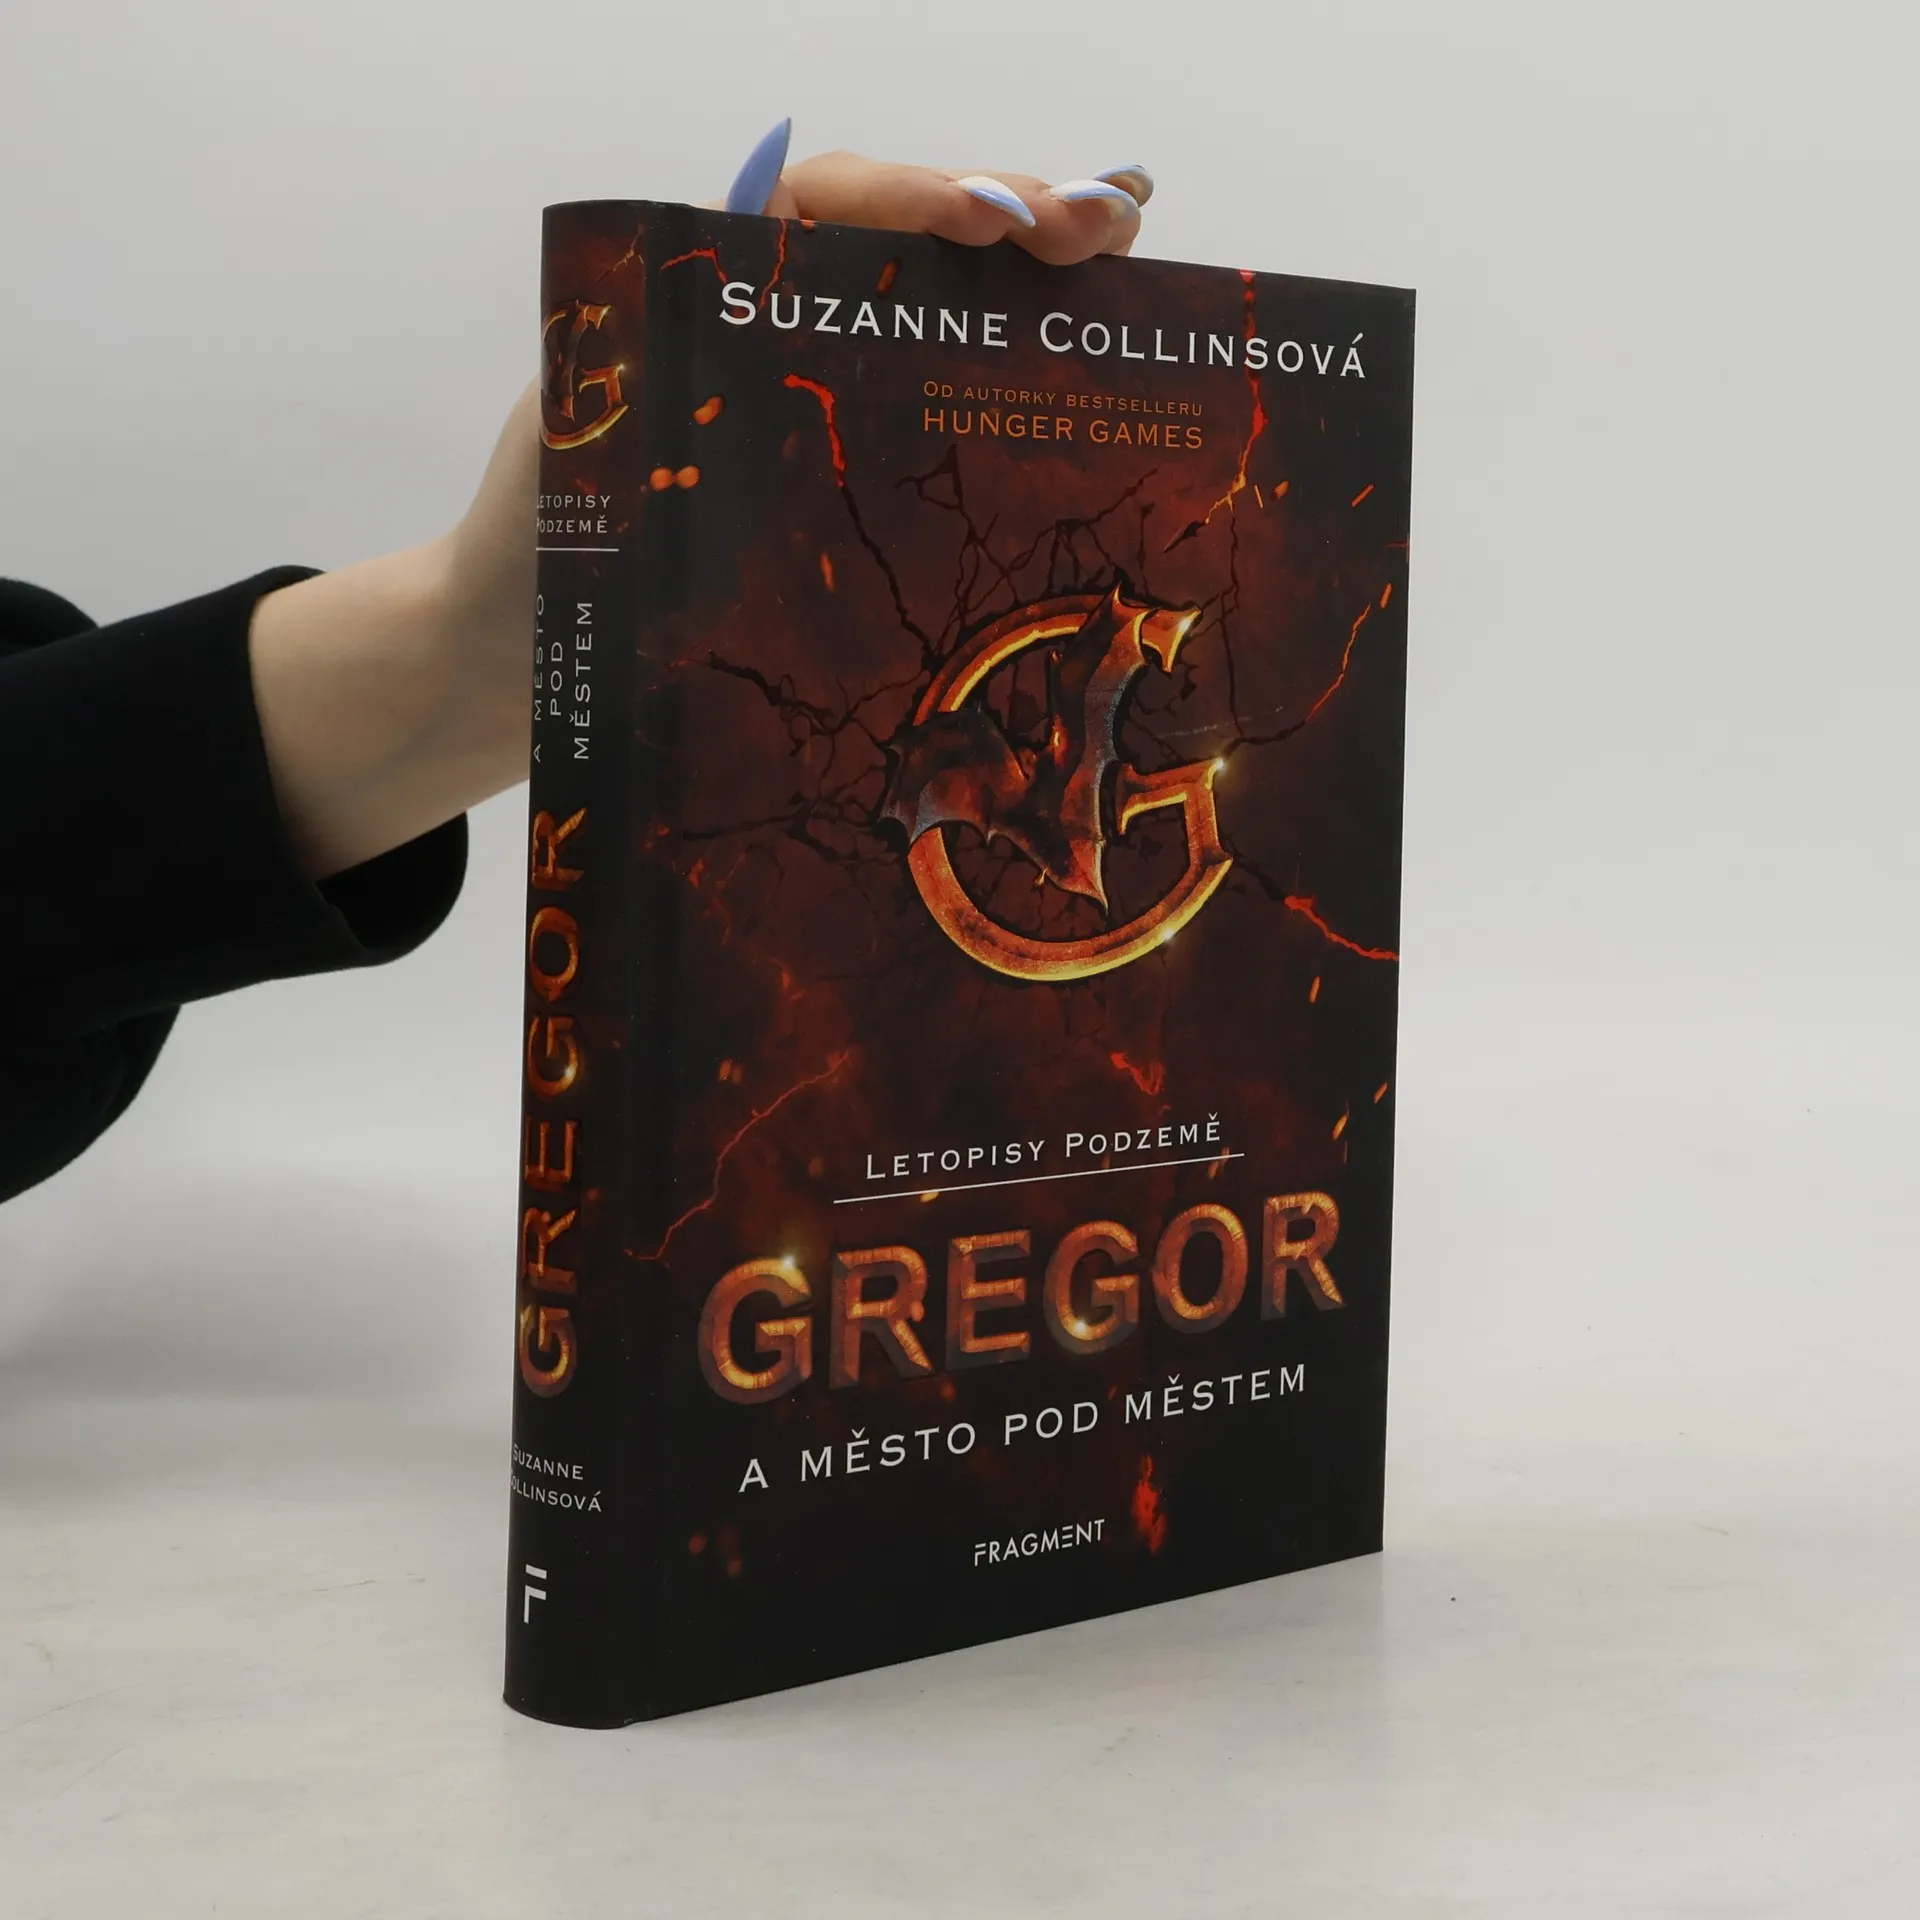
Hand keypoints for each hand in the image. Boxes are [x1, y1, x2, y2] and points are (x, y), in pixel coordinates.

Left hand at [248, 135, 1154, 880]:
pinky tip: (1100, 351)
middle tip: (1108, 225)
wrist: (523, 657)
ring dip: (1043, 272)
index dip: (914, 195)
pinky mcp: (861, 464)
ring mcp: (829, 390)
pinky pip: (950, 393)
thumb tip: (741, 326)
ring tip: (1129, 249)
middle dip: (1017, 211)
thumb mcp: (585, 456)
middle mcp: (779, 319)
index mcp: (704, 286)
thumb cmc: (538, 557)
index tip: (991, 223)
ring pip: (948, 300)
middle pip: (913, 233)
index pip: (823, 203)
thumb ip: (646, 383)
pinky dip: (1025, 364)